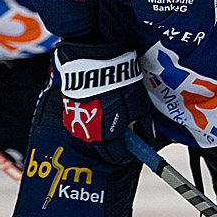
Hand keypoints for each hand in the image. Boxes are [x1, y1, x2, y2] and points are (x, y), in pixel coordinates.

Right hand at [55, 40, 151, 164]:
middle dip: (116, 144)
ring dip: (104, 132)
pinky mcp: (69, 111)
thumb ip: (142, 124)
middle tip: (126, 133)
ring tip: (113, 117)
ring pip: (93, 136)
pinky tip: (100, 109)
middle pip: (104, 149)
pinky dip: (93, 120)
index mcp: (107, 136)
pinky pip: (84, 123)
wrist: (91, 60)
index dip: (128, 154)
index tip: (134, 149)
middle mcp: (89, 134)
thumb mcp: (138, 104)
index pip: (118, 156)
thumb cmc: (116, 81)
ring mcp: (77, 123)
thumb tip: (147, 137)